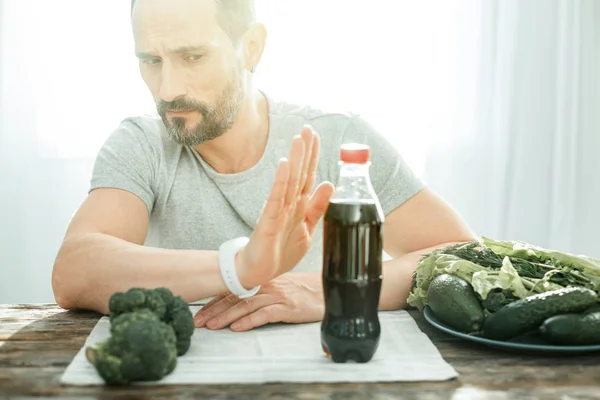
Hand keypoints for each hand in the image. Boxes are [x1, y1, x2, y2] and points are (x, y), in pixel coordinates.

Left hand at [194, 272, 323, 330]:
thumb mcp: (275, 286)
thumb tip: (233, 300)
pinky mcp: (288, 307)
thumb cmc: (299, 291)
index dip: (213, 301)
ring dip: (226, 316)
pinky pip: (266, 314)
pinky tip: (238, 328)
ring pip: (246, 305)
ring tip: (212, 327)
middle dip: (214, 310)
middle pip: (235, 297)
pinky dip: (250, 321)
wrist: (324, 291)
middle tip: (198, 322)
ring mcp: (277, 295)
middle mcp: (265, 285)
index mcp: (260, 280)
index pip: (231, 290)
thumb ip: (256, 290)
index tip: (198, 312)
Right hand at [237, 126, 333, 287]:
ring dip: (295, 161)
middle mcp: (288, 204)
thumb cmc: (280, 250)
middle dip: (304, 151)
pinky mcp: (269, 222)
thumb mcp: (307, 229)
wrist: (257, 271)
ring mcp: (278, 211)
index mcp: (299, 206)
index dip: (313, 157)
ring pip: (289, 182)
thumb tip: (330, 183)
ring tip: (299, 140)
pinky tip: (284, 165)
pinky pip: (275, 199)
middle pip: (299, 174)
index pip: (308, 176)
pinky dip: (281, 182)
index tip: (315, 136)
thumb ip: (318, 207)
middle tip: (308, 128)